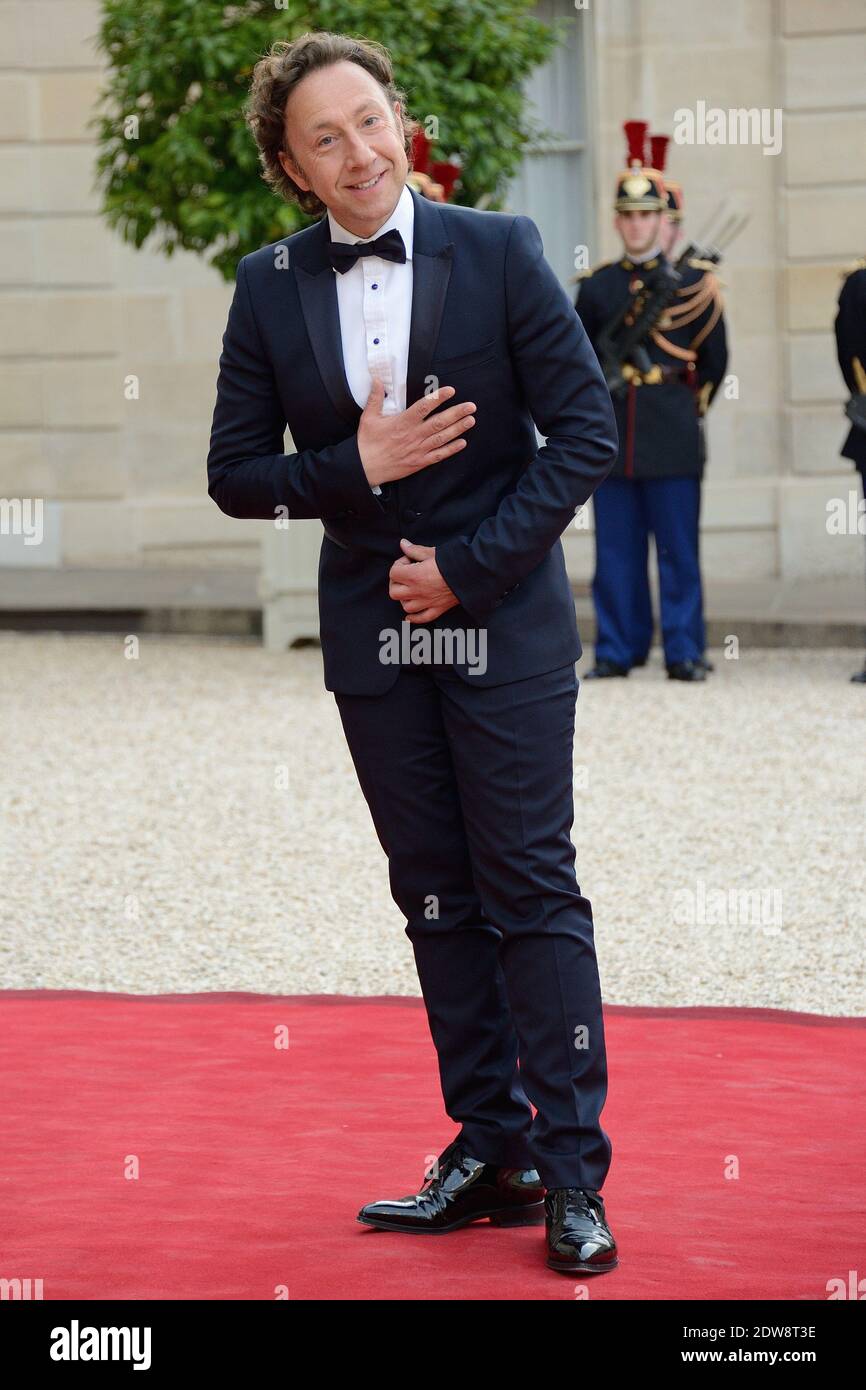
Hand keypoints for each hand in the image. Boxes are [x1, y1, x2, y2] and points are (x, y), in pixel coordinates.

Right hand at [357, 378, 475, 487]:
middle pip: (439, 422)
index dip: (438, 398)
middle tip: (471, 406)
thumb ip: (376, 398)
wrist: (365, 468)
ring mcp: (418, 450)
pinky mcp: (419, 462)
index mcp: (402, 423)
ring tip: (471, 420)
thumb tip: (377, 380)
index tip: (451, 391)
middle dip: (457, 413)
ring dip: (458, 429)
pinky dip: (451, 450)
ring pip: (442, 438)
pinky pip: (438, 455)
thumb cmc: (367, 443)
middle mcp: (413, 435)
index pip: (424, 407)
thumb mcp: (369, 417)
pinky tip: (462, 443)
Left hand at [388, 539, 459, 622]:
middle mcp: (418, 591)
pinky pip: (422, 618)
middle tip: (405, 576)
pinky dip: (414, 618)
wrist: (472, 573)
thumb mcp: (432, 552)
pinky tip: (410, 615)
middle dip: (397, 583)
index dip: (399, 565)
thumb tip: (403, 544)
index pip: (393, 573)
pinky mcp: (438, 609)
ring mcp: (427, 602)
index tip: (409, 561)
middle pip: (394, 592)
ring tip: (411, 590)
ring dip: (405, 599)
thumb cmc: (452, 561)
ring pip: (405, 606)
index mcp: (414, 575)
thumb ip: (415, 550)